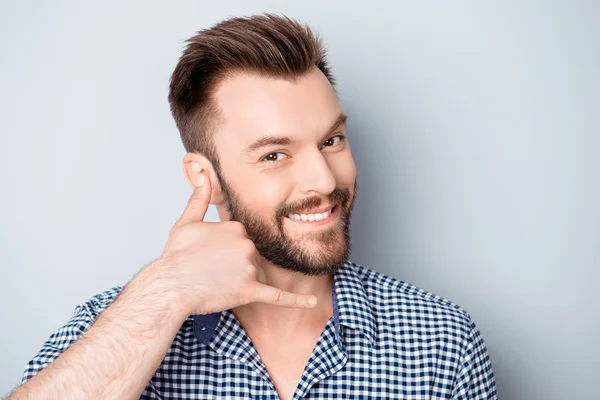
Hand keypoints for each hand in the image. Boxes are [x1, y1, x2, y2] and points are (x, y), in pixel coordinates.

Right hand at [149, 171, 317, 315]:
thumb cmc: (176, 256)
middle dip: (236, 265)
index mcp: (236, 227)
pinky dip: (296, 299)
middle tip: (211, 271)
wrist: (170, 285)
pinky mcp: (250, 290)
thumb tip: (203, 173)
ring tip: (216, 283)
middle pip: (251, 256)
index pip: (241, 239)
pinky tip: (311, 301)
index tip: (210, 256)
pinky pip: (278, 296)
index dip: (226, 250)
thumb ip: (199, 197)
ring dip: (241, 280)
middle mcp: (247, 244)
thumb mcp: (187, 222)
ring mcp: (250, 267)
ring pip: (256, 274)